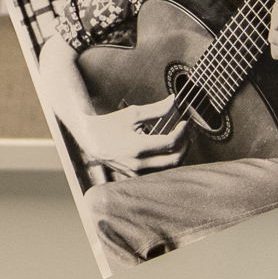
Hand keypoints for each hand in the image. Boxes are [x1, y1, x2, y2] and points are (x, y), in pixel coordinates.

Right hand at [68, 84, 193, 180]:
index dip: (182, 132)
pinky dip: (168, 163)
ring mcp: (137, 173)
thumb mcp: (133, 114)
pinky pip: (159, 173)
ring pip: (169, 169)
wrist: (91, 139)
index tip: (184, 123)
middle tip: (186, 133)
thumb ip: (156, 109)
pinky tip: (168, 152)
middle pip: (174, 159)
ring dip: (179, 155)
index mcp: (138, 146)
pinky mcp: (135, 176)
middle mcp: (138, 163)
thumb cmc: (110, 124)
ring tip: (180, 142)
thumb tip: (174, 101)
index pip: (170, 143)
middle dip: (185, 145)